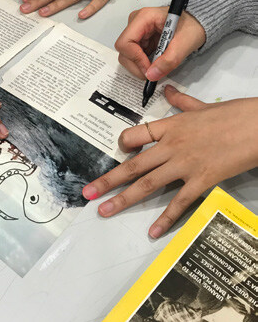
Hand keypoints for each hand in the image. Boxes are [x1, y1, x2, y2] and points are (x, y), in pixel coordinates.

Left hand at [82, 87, 257, 237]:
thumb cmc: (233, 114)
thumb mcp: (202, 105)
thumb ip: (181, 100)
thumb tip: (167, 90)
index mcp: (170, 126)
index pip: (135, 135)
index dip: (123, 144)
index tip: (118, 150)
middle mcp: (170, 146)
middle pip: (133, 165)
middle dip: (108, 180)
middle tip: (88, 193)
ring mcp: (184, 165)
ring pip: (148, 184)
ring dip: (124, 199)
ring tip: (104, 210)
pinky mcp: (202, 181)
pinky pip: (179, 202)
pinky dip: (165, 218)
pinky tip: (153, 231)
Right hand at [115, 7, 205, 80]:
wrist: (197, 24)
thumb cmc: (192, 26)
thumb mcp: (184, 44)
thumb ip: (168, 61)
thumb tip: (151, 75)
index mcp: (144, 17)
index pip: (125, 42)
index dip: (135, 59)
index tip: (148, 69)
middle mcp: (135, 23)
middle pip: (124, 51)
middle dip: (137, 65)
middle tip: (153, 72)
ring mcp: (136, 32)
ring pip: (127, 56)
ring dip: (140, 66)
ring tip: (158, 65)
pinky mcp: (139, 40)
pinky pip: (134, 57)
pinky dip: (143, 64)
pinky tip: (156, 62)